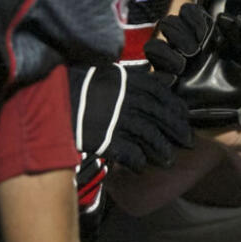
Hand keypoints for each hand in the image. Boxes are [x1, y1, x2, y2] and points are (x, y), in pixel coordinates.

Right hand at [69, 64, 192, 170]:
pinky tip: (142, 167)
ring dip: (162, 149)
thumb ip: (133, 79)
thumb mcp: (109, 74)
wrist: (52, 96)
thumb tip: (158, 81)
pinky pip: (130, 153)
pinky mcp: (105, 138)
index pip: (163, 95)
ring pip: (150, 136)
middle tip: (188, 143)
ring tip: (168, 160)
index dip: (176, 108)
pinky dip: (139, 161)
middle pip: (162, 116)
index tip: (185, 118)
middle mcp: (128, 99)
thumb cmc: (80, 84)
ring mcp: (117, 119)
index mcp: (130, 81)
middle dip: (177, 131)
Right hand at [144, 3, 240, 128]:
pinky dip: (161, 75)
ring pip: (154, 48)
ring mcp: (177, 70)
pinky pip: (154, 78)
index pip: (188, 14)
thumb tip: (224, 17)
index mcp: (207, 39)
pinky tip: (175, 79)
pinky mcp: (172, 91)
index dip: (193, 18)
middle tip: (195, 49)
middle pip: (167, 27)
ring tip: (183, 64)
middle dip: (178, 32)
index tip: (206, 32)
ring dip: (167, 52)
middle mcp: (189, 51)